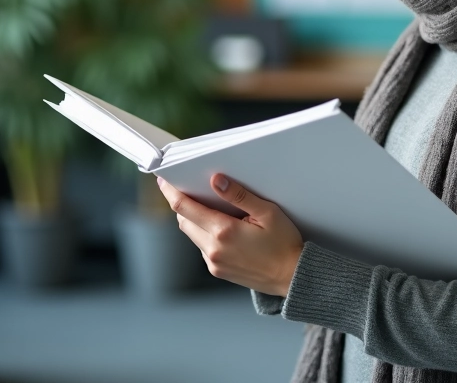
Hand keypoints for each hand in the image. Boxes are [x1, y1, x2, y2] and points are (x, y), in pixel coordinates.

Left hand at [157, 174, 303, 296]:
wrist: (292, 276)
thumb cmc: (284, 243)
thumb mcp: (267, 212)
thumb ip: (239, 195)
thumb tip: (216, 180)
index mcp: (224, 231)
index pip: (184, 208)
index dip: (170, 192)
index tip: (164, 180)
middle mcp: (213, 249)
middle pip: (183, 220)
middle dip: (182, 203)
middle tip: (187, 188)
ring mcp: (214, 262)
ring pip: (191, 234)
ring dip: (193, 219)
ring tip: (207, 206)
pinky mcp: (218, 270)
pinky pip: (202, 247)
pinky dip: (204, 233)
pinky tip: (221, 227)